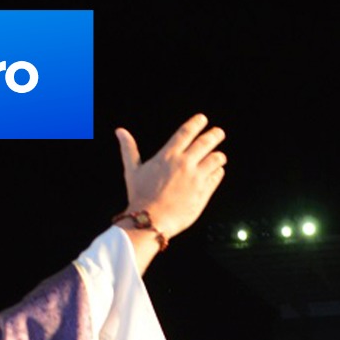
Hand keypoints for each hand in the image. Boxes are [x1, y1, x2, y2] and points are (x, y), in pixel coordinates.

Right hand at [115, 114, 225, 238]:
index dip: (196, 123)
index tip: (203, 118)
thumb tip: (119, 130)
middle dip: (215, 135)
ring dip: (219, 156)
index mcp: (168, 156)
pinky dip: (218, 172)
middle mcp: (184, 163)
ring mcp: (196, 178)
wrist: (151, 221)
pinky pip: (216, 177)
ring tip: (220, 156)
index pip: (186, 132)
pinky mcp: (204, 192)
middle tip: (219, 132)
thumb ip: (129, 149)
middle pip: (206, 142)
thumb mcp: (132, 170)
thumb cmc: (139, 196)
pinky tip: (217, 171)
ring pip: (216, 159)